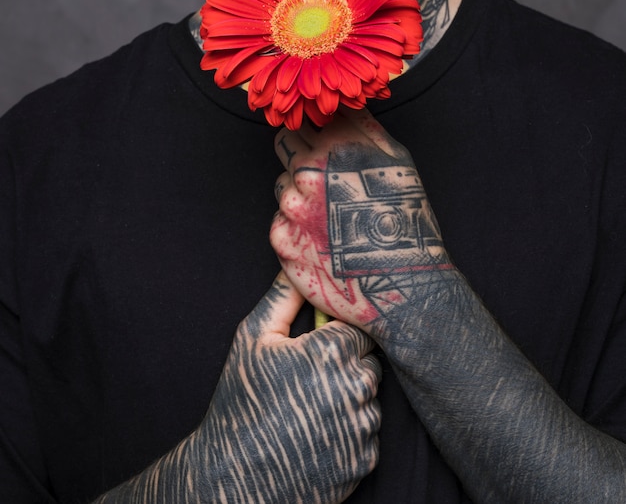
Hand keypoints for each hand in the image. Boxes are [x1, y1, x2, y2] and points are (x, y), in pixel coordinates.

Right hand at [94, 272, 380, 503]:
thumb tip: (297, 263)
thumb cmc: (241, 401)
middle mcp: (354, 387)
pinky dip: (352, 433)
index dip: (339, 337)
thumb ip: (282, 297)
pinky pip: (370, 434)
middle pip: (370, 362)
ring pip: (371, 398)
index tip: (319, 347)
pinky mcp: (364, 461)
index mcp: (331, 351)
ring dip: (351, 399)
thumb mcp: (252, 339)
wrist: (234, 478)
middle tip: (312, 378)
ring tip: (312, 408)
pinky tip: (320, 435)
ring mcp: (362, 428)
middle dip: (348, 365)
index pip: (361, 329)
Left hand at [271, 108, 454, 333]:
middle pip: (285, 143)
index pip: (305, 118)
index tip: (322, 138)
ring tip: (330, 214)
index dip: (314, 127)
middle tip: (324, 176)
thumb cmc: (406, 220)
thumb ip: (365, 125)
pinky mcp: (282, 239)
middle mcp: (308, 171)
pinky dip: (295, 225)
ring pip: (282, 184)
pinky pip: (279, 219)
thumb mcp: (398, 160)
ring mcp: (291, 207)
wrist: (403, 283)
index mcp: (337, 145)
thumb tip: (345, 104)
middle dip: (300, 151)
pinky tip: (322, 237)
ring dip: (299, 191)